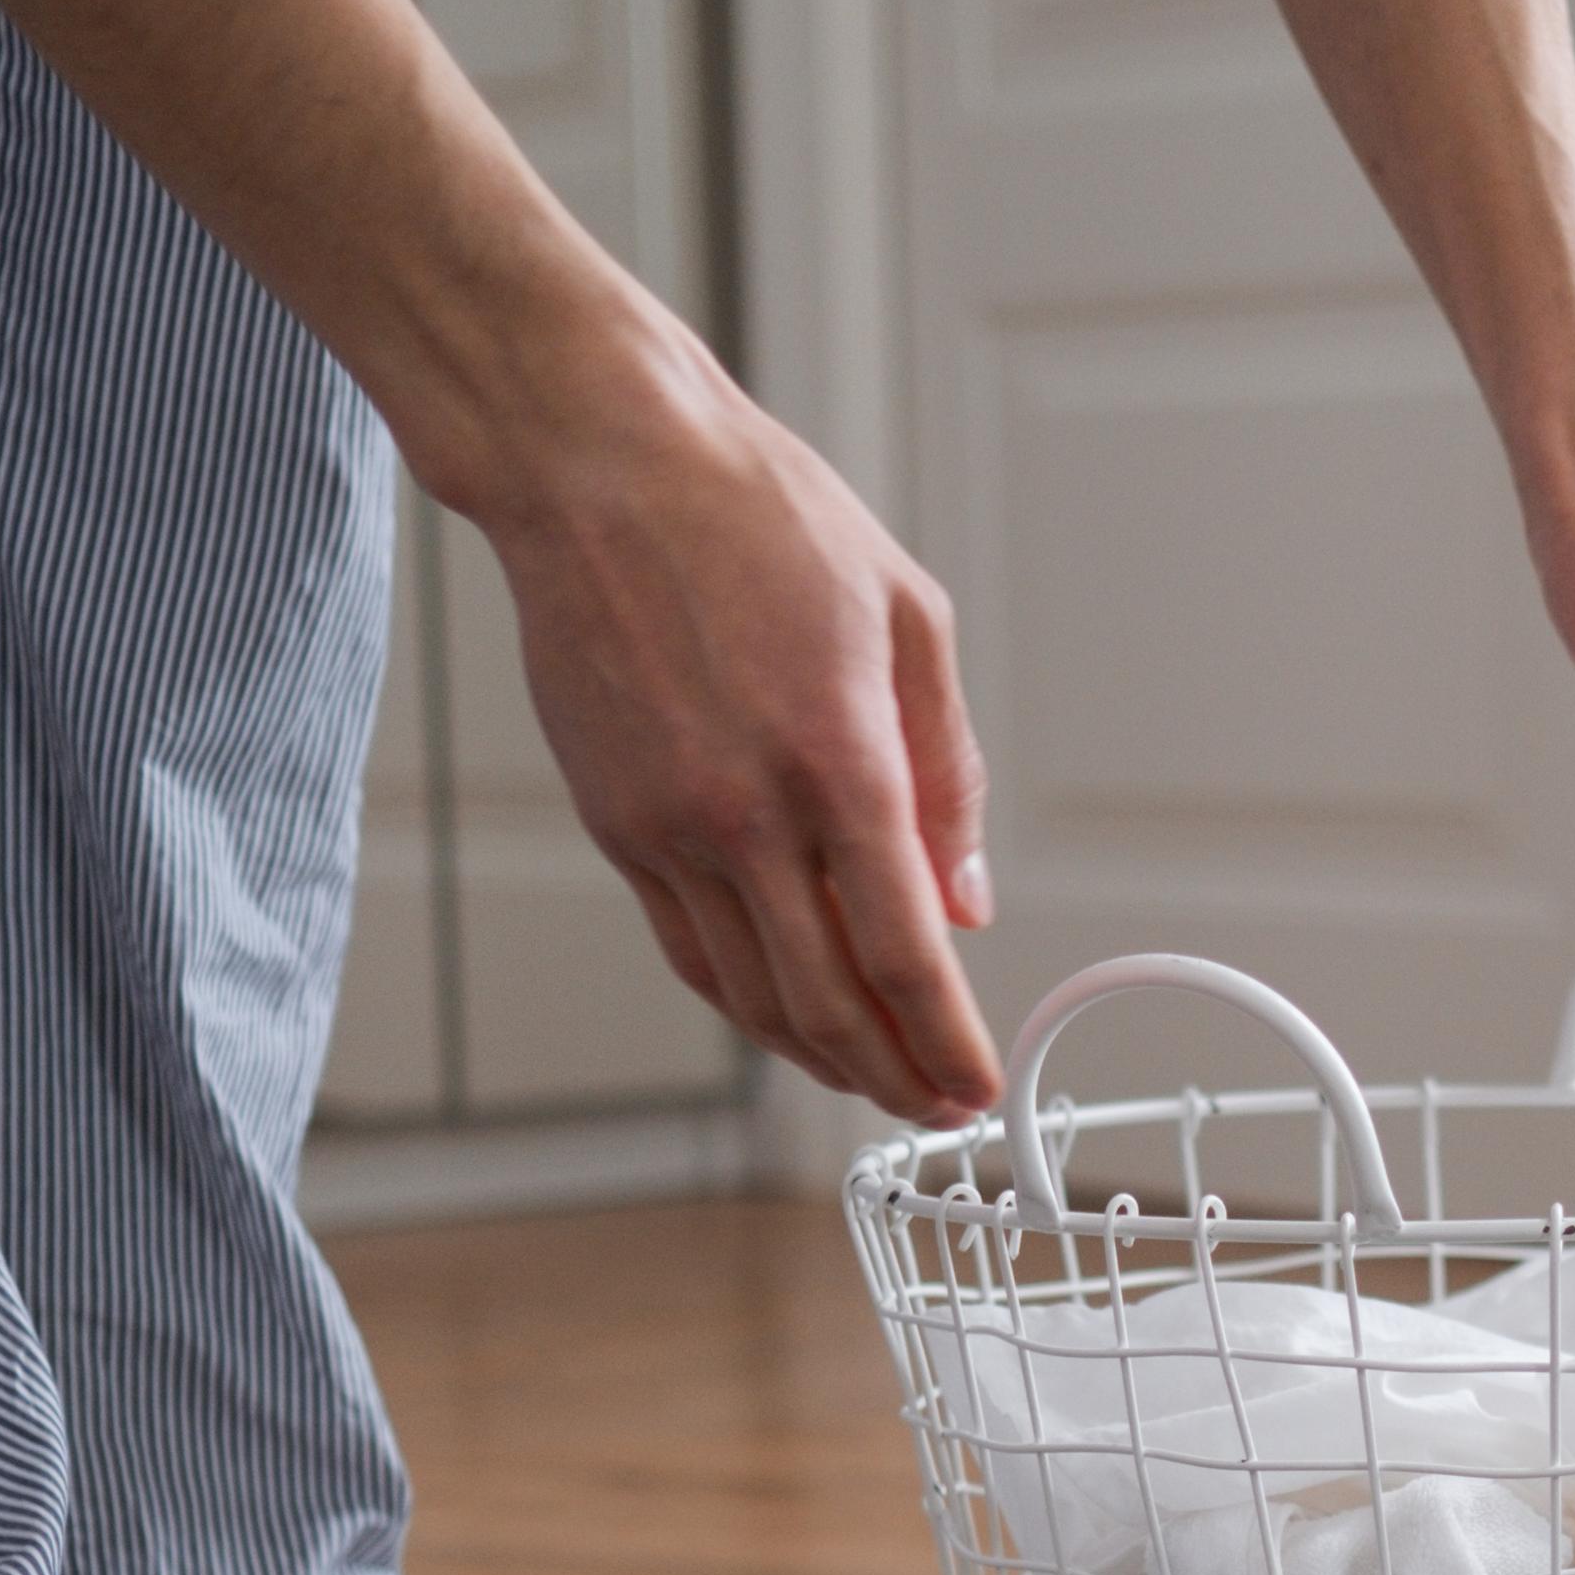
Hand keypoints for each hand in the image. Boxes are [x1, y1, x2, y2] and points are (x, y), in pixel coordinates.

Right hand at [458, 314, 999, 1121]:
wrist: (598, 466)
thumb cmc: (758, 518)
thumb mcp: (909, 619)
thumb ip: (947, 772)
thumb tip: (966, 900)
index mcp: (839, 762)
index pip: (904, 955)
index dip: (946, 1043)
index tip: (976, 1088)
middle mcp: (748, 815)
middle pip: (828, 1003)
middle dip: (892, 1079)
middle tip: (935, 1108)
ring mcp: (671, 829)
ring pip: (752, 997)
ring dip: (820, 1059)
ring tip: (872, 1081)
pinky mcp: (617, 826)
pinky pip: (690, 952)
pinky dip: (748, 1005)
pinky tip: (790, 1019)